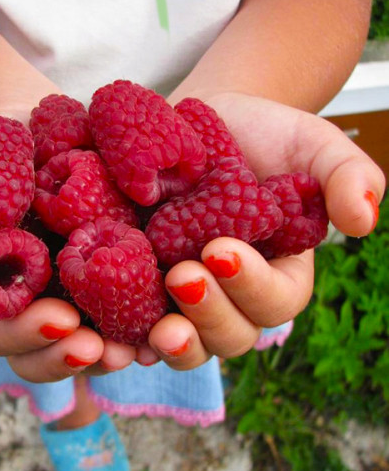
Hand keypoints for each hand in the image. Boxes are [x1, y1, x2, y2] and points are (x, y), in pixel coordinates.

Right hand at [0, 114, 137, 382]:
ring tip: (136, 348)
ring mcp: (75, 287)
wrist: (37, 126)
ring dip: (113, 350)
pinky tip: (166, 320)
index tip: (59, 321)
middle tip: (99, 348)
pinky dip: (145, 318)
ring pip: (90, 338)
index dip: (24, 335)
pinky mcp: (112, 267)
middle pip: (45, 347)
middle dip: (70, 355)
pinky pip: (129, 304)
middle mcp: (35, 296)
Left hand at [147, 92, 385, 369]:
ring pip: (183, 342)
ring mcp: (182, 297)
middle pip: (229, 334)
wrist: (195, 126)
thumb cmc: (258, 136)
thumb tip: (364, 219)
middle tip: (182, 277)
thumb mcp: (309, 145)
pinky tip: (107, 333)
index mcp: (274, 273)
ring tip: (151, 329)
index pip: (274, 300)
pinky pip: (133, 325)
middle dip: (208, 315)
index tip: (222, 250)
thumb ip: (344, 175)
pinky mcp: (140, 287)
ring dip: (169, 343)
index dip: (251, 286)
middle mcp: (229, 296)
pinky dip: (123, 336)